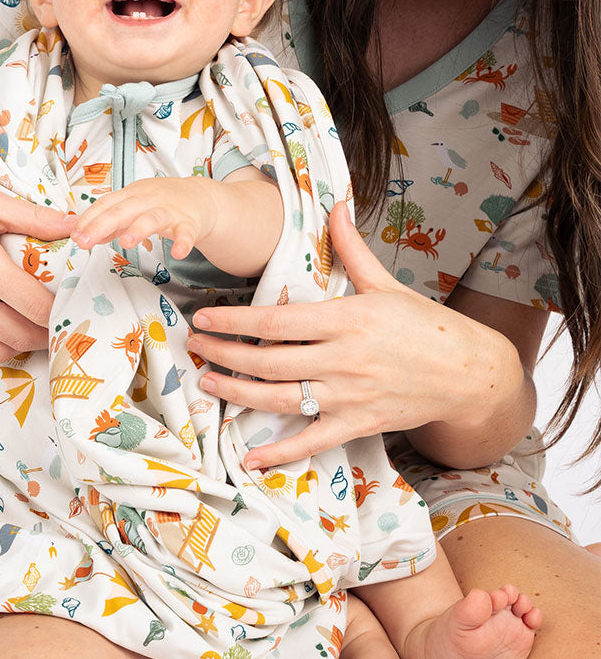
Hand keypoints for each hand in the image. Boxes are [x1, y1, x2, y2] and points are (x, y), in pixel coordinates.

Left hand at [71, 177, 217, 259]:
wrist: (201, 197)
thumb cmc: (161, 203)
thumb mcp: (133, 207)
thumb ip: (110, 222)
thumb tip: (83, 234)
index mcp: (130, 195)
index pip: (105, 204)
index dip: (88, 219)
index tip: (74, 236)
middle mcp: (147, 200)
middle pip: (121, 211)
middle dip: (101, 225)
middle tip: (83, 242)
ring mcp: (169, 210)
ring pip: (151, 218)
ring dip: (139, 229)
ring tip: (126, 243)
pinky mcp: (189, 222)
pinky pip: (186, 233)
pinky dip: (183, 242)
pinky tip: (178, 254)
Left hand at [186, 202, 521, 469]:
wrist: (470, 373)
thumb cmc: (425, 324)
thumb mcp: (385, 282)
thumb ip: (351, 248)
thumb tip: (334, 205)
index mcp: (346, 320)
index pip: (276, 321)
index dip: (234, 322)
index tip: (205, 318)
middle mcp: (344, 360)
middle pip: (269, 361)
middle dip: (225, 356)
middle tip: (195, 348)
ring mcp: (350, 396)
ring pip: (281, 399)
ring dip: (238, 394)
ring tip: (207, 383)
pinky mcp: (359, 424)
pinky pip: (312, 441)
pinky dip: (280, 453)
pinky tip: (250, 459)